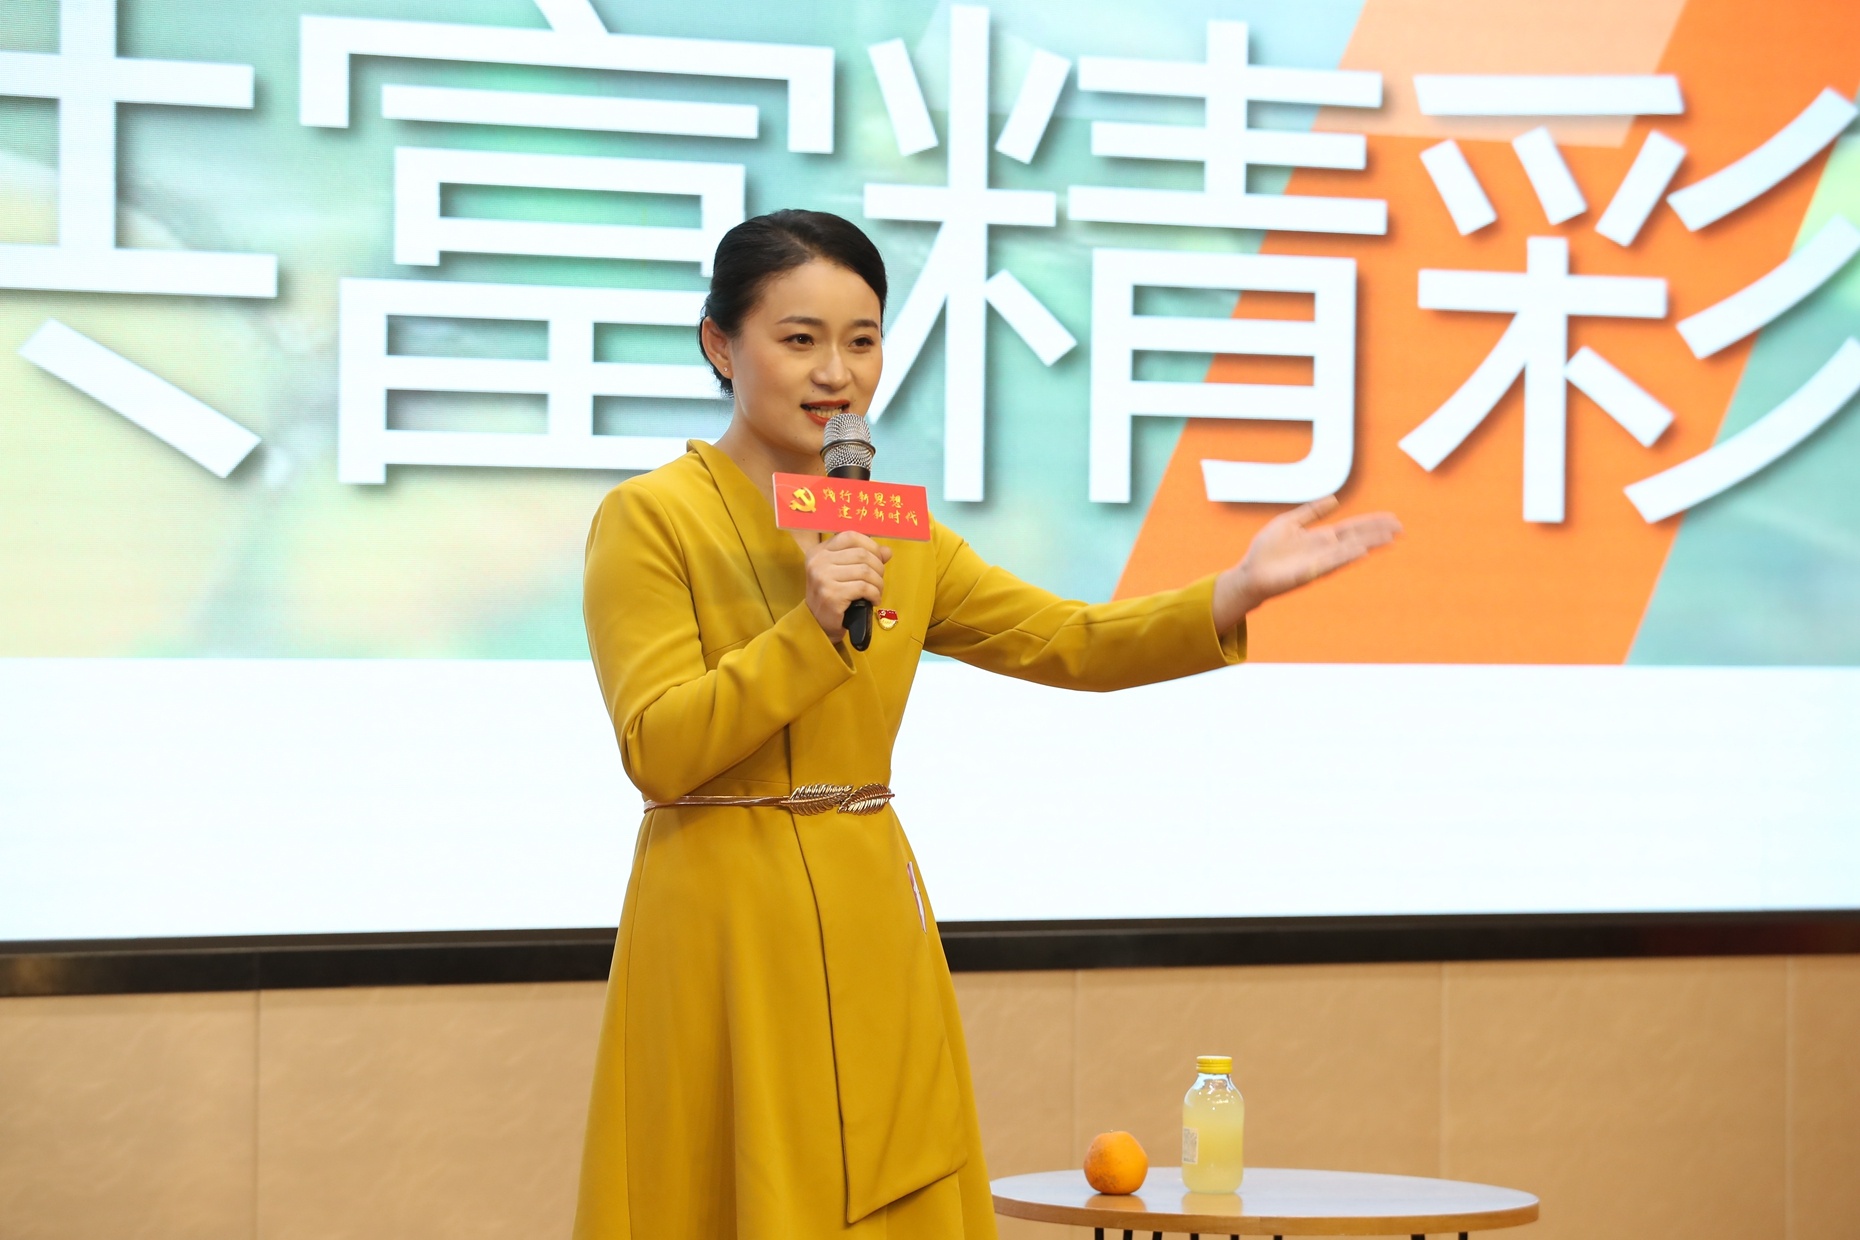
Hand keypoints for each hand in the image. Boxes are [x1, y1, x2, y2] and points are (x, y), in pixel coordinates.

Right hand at [804, 531, 891, 642]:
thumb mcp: (844, 572)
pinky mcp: (832, 595)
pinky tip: (873, 600)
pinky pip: (864, 588)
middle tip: (878, 580)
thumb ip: (864, 558)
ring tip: (876, 592)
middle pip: (862, 554)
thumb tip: (887, 551)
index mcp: (820, 551)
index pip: (850, 536)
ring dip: (878, 583)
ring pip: (865, 571)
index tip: (877, 559)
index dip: (870, 546)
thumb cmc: (833, 595)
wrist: (818, 623)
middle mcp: (818, 561)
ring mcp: (823, 578)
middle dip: (878, 568)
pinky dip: (875, 594)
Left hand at [1212, 496, 1401, 629]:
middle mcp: (1325, 550)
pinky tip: (1362, 551)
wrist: (1250, 574)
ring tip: (1389, 538)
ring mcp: (1319, 562)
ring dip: (1369, 544)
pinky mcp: (1309, 573)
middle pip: (1357, 538)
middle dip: (1378, 533)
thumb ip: (1312, 512)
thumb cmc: (1266, 550)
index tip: (1393, 518)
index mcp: (1321, 538)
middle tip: (1401, 528)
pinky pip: (1332, 564)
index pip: (1353, 528)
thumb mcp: (1289, 522)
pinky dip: (1347, 557)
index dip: (1372, 523)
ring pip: (1350, 551)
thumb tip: (1335, 499)